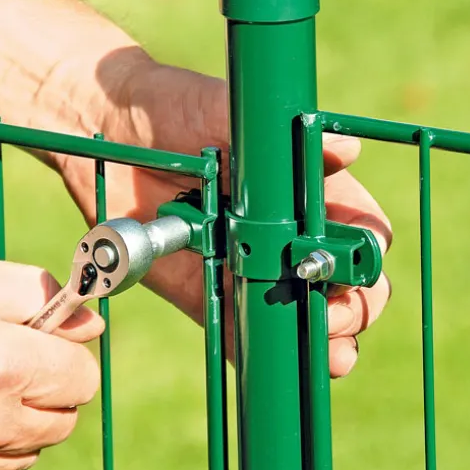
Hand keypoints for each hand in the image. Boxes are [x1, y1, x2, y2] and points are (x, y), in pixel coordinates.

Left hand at [57, 57, 392, 377]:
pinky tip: (269, 363)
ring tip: (323, 353)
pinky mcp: (208, 293)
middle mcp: (288, 234)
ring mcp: (250, 268)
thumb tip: (346, 151)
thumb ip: (282, 136)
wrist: (102, 126)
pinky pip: (240, 332)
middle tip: (333, 318)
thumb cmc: (174, 105)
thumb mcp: (227, 111)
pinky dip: (257, 351)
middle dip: (354, 308)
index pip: (363, 233)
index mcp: (308, 190)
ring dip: (319, 341)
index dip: (367, 258)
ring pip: (303, 317)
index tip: (352, 268)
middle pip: (347, 285)